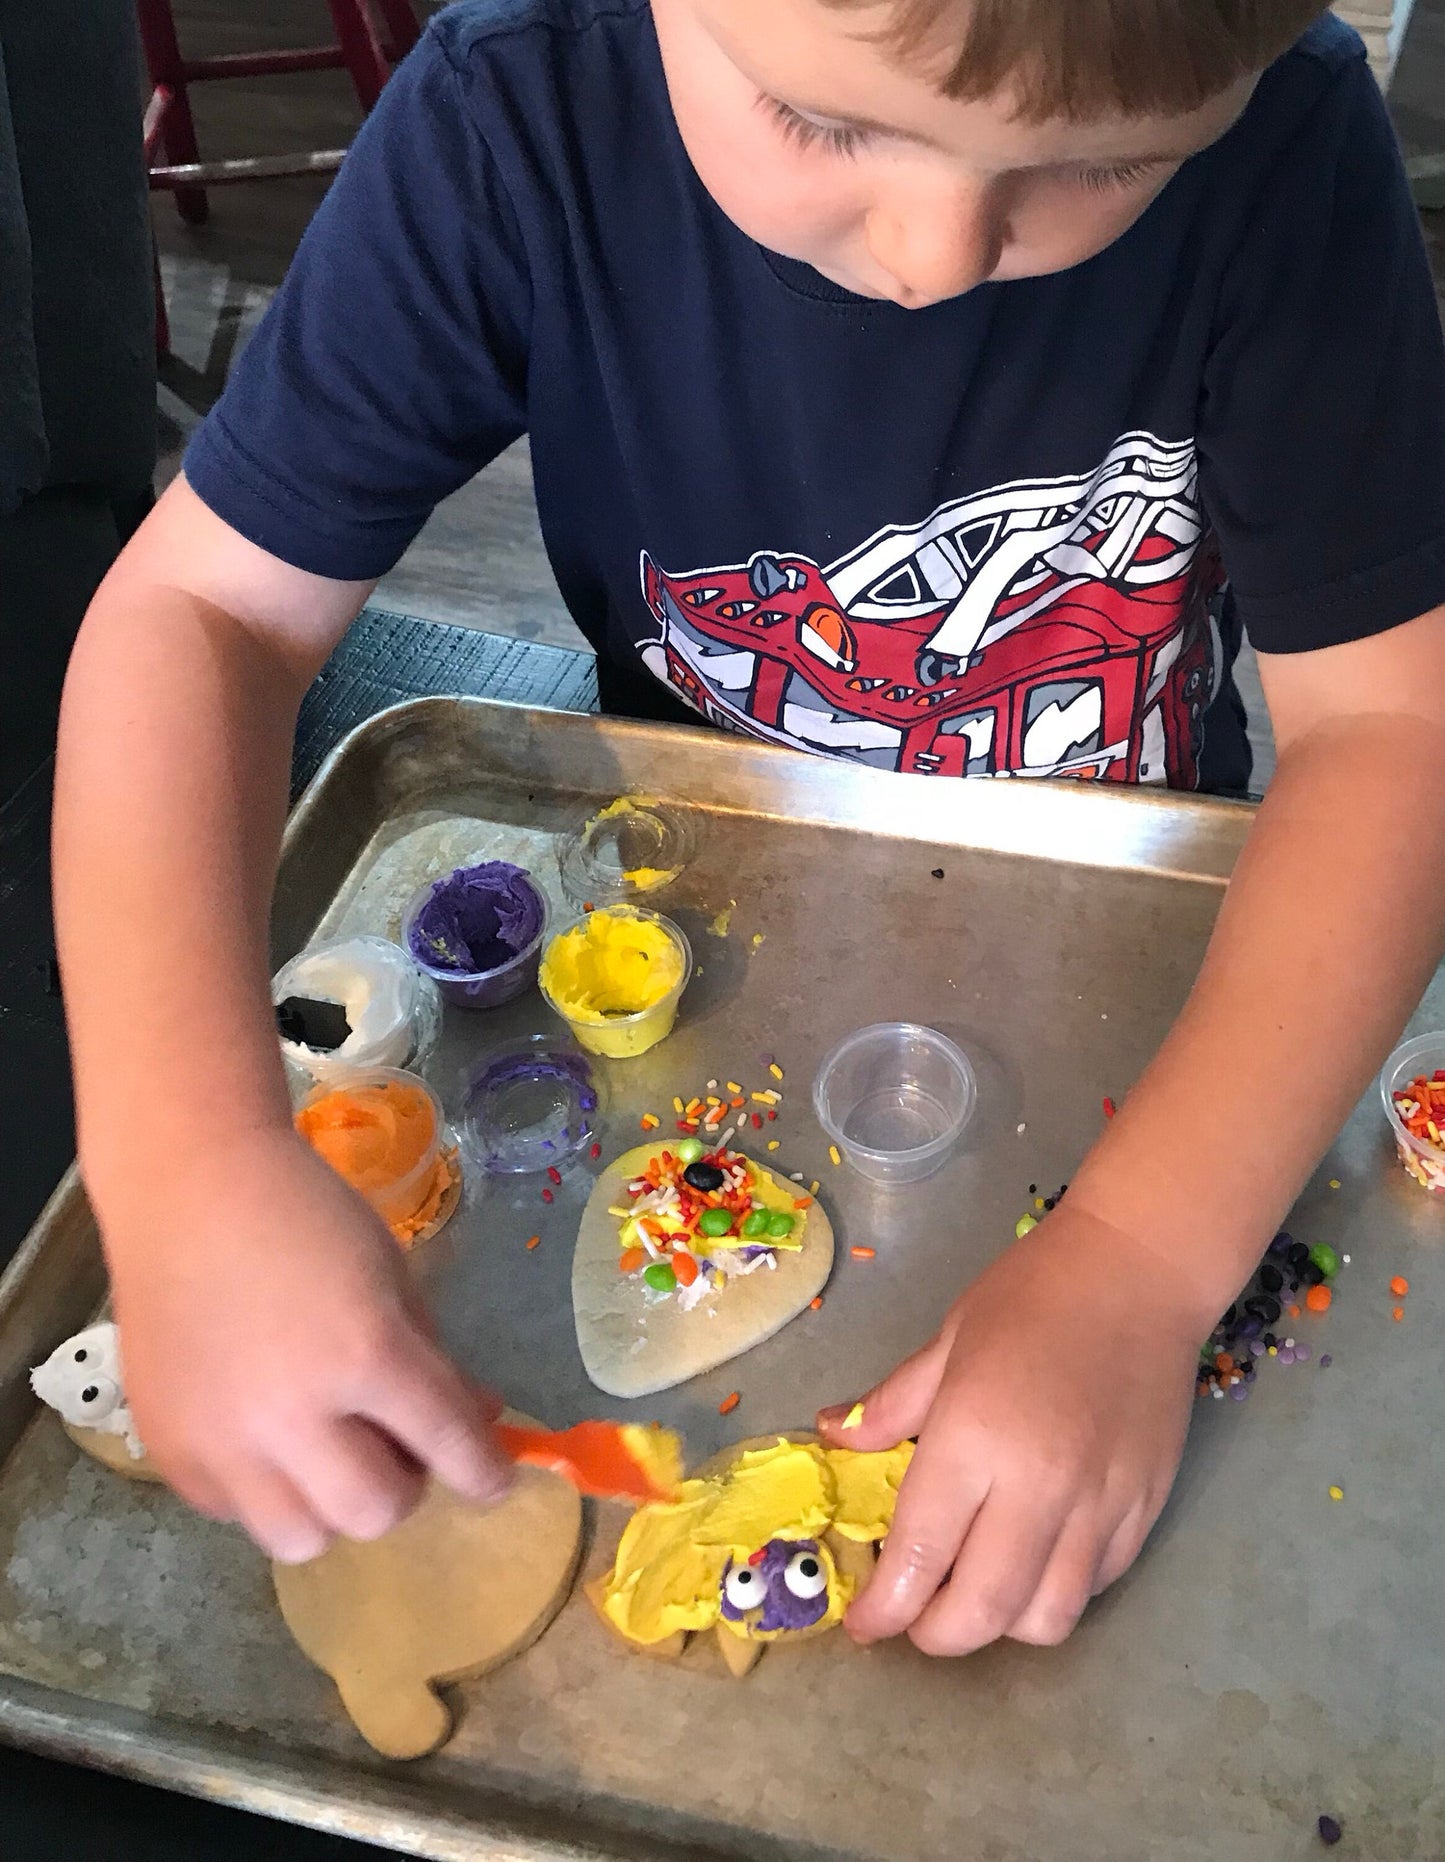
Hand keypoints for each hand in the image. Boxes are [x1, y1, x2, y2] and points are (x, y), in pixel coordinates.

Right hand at [102, 1125, 511, 1561]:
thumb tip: (477, 1422)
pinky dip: (263, 1489)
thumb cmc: (305, 1216)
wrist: (187, 1189)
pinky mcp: (169, 1451)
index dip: (483, 1473)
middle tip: (394, 1444)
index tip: (493, 1482)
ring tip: (325, 1450)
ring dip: (330, 1505)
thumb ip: (433, 1358)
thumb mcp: (391, 1276)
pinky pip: (234, 1514)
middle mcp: (292, 1415)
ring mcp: (222, 1443)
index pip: (447, 1445)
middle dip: (403, 1485)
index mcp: (364, 1354)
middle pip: (374, 1514)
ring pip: (301, 1539)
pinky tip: (262, 1433)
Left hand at [817, 1204, 1203, 1652]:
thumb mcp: (945, 1341)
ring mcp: (1100, 1507)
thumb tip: (832, 1436)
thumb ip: (889, 1405)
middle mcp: (1038, 1489)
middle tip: (912, 1617)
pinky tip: (1031, 1561)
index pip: (921, 1558)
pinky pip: (1095, 1586)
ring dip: (1000, 1625)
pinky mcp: (1145, 1510)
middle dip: (936, 1635)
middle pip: (984, 1612)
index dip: (884, 1608)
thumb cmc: (1032, 1295)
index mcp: (974, 1440)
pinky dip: (1055, 1593)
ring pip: (1047, 1617)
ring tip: (973, 1592)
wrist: (1140, 1271)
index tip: (864, 1625)